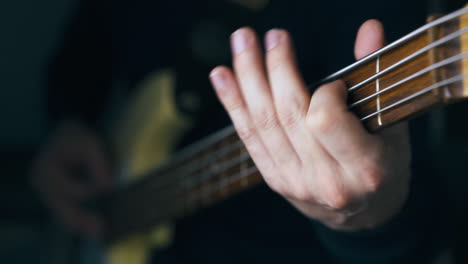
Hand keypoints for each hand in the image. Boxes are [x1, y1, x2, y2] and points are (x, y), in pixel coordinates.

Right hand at [30, 119, 110, 235]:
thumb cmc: (77, 137)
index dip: (91, 189)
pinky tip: (91, 225)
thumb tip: (108, 186)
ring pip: (61, 215)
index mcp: (46, 170)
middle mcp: (42, 183)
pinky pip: (64, 211)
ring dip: (79, 224)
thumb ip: (98, 165)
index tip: (109, 186)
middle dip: (81, 221)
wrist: (66, 132)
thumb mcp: (90, 144)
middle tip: (101, 229)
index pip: (70, 189)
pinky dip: (77, 219)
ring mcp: (46, 191)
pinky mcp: (54, 195)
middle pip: (60, 209)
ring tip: (98, 232)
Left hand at [209, 20, 411, 230]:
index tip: (335, 84)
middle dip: (274, 68)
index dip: (325, 92)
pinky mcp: (274, 180)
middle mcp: (326, 180)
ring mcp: (295, 182)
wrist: (364, 215)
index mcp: (364, 168)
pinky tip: (221, 76)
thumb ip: (377, 76)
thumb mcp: (392, 125)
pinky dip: (233, 104)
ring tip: (241, 42)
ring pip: (262, 123)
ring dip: (247, 78)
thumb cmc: (384, 164)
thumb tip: (369, 28)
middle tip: (267, 34)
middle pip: (286, 116)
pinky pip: (249, 138)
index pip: (324, 120)